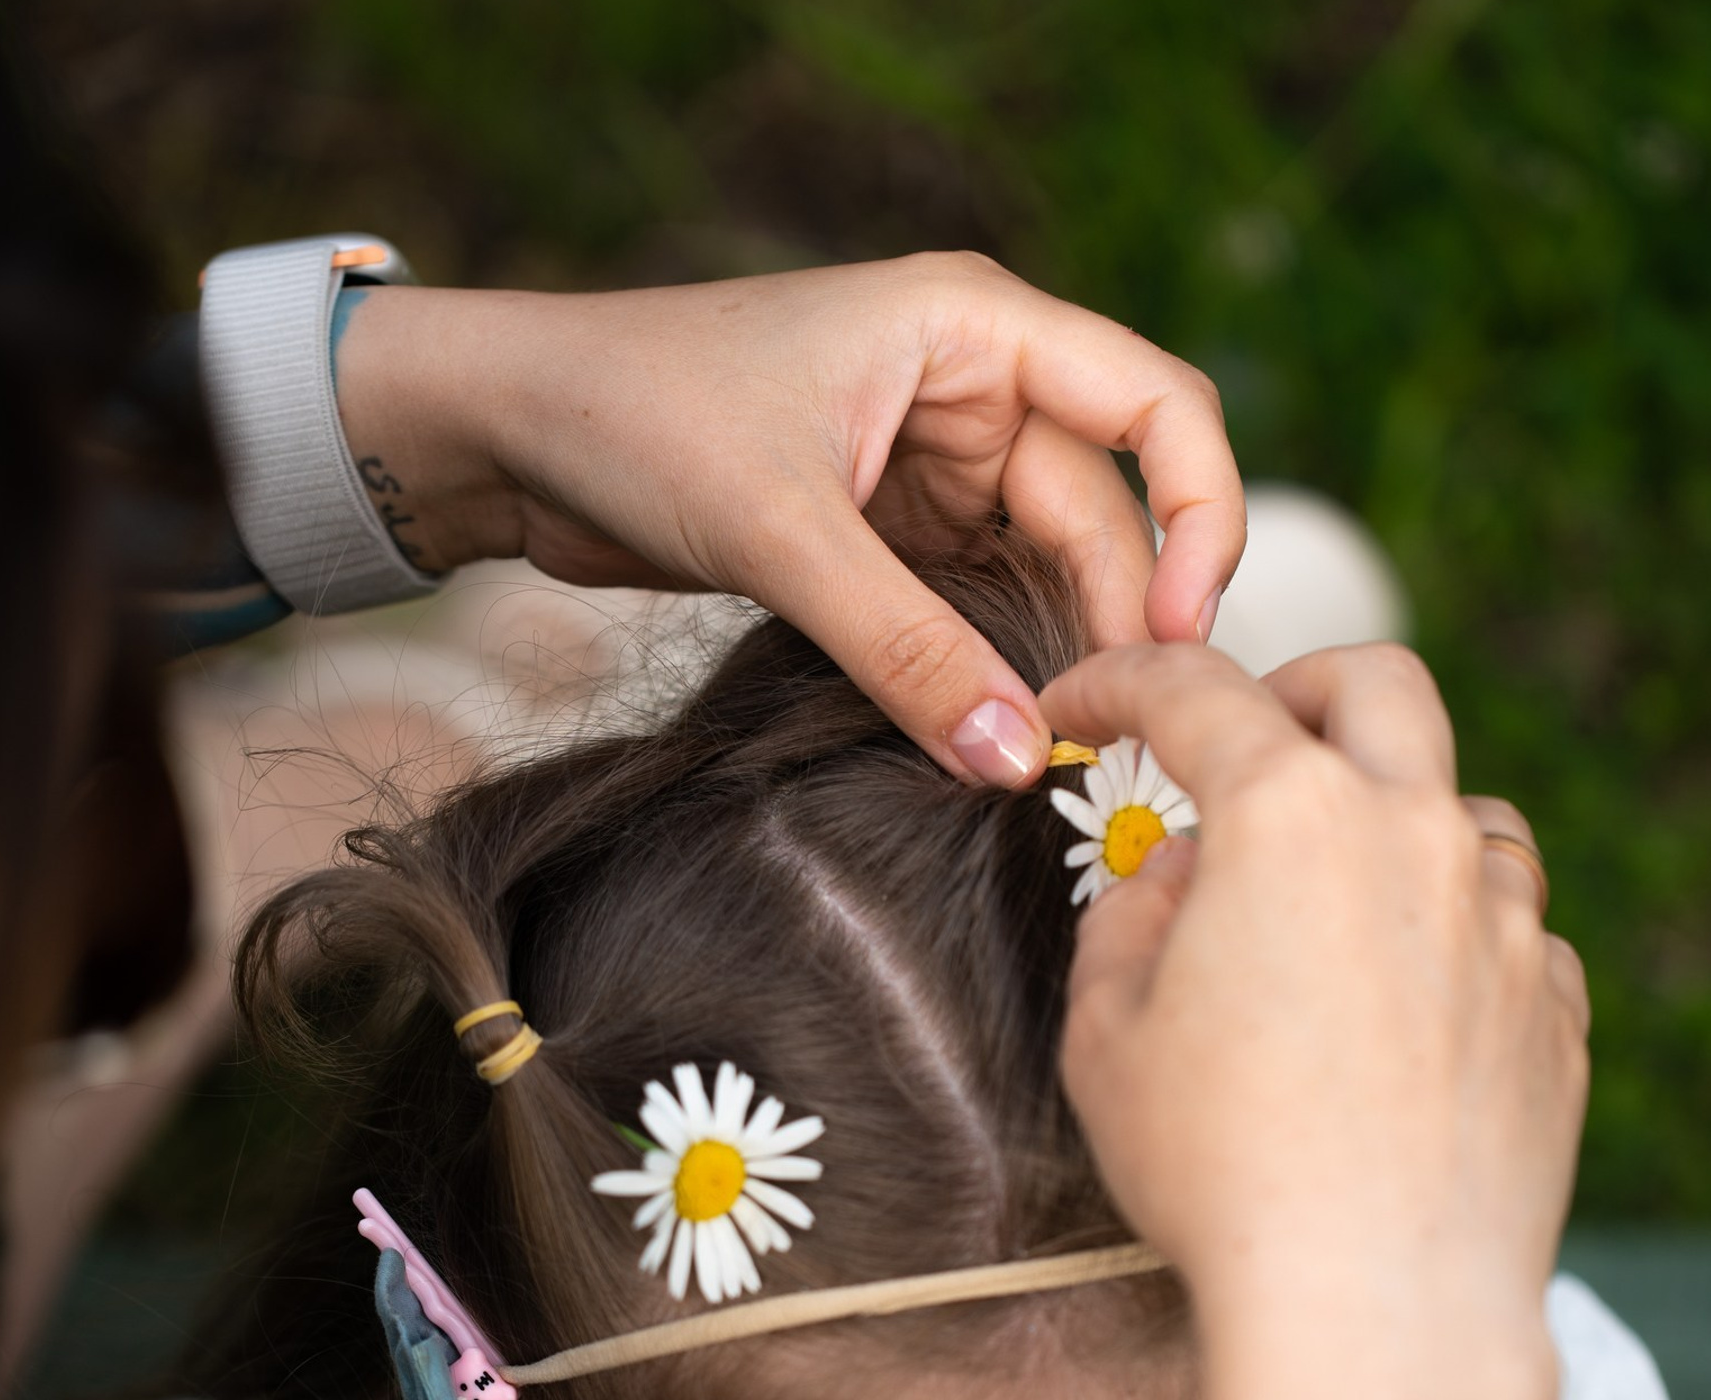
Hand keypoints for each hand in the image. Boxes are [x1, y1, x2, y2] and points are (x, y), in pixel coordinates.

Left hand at [332, 256, 1242, 786]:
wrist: (512, 434)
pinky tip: (994, 729)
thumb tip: (1019, 760)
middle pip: (1100, 512)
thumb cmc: (636, 416)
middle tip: (1106, 736)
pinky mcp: (884, 537)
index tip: (1178, 636)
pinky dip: (985, 665)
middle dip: (1111, 618)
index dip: (1198, 517)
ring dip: (1050, 653)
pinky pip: (969, 605)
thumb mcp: (784, 531)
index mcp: (976, 329)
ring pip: (1038, 570)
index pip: (1156, 406)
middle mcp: (972, 391)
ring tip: (1057, 749)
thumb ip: (907, 648)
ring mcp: (931, 468)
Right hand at [1040, 640, 1588, 1341]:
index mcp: (1292, 819)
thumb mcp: (1106, 1032)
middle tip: (1243, 751)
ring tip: (1324, 902)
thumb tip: (1185, 871)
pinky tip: (1395, 1007)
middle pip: (1376, 686)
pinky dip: (1446, 930)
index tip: (1084, 705)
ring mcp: (1508, 919)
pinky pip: (1507, 925)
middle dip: (1296, 692)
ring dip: (1386, 819)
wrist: (1375, 1306)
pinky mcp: (1555, 1004)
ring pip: (1459, 806)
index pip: (1197, 693)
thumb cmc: (1218, 1170)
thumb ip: (1132, 914)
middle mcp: (1417, 838)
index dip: (1121, 683)